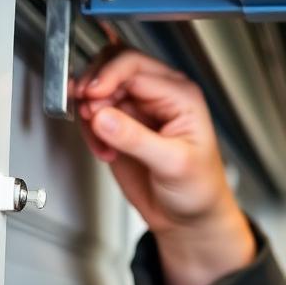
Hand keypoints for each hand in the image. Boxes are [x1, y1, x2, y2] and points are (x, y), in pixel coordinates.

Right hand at [72, 50, 255, 284]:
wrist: (188, 218)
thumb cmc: (198, 189)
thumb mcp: (173, 164)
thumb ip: (136, 139)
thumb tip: (104, 117)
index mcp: (181, 95)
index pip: (135, 67)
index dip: (108, 77)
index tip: (91, 96)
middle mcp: (159, 96)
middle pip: (113, 66)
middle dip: (94, 88)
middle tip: (88, 113)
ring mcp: (138, 109)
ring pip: (98, 88)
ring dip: (90, 112)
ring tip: (101, 141)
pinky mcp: (120, 126)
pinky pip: (93, 113)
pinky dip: (89, 130)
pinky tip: (104, 151)